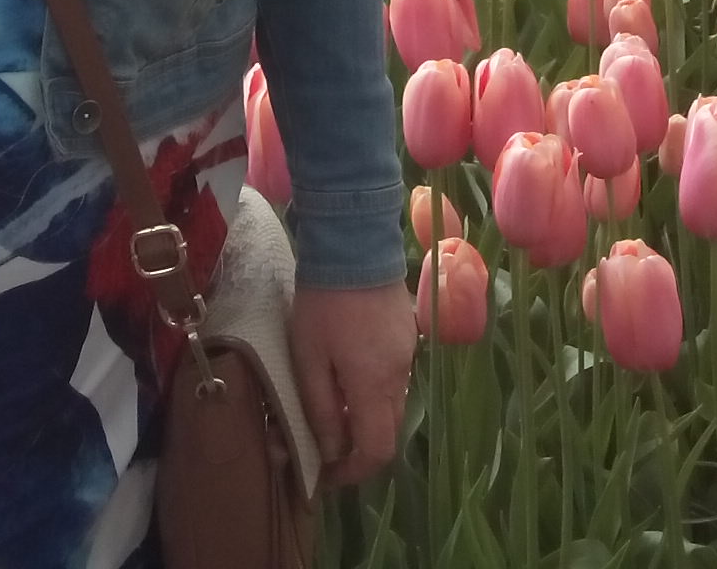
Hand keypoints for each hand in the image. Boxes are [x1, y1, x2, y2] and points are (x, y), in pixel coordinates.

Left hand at [285, 279, 413, 486]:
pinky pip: (393, 378)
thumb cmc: (324, 303)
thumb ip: (321, 408)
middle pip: (387, 432)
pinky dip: (372, 391)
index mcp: (374, 386)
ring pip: (391, 405)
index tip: (326, 473)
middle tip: (324, 444)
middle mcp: (399, 377)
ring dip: (364, 417)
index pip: (376, 451)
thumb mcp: (308, 358)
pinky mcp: (407, 335)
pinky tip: (347, 372)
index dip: (352, 472)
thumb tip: (331, 449)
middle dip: (357, 447)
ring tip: (331, 405)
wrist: (355, 243)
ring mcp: (407, 355)